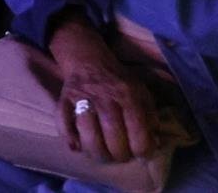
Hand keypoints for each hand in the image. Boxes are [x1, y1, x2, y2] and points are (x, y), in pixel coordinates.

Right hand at [50, 18, 161, 162]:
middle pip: (113, 136)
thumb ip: (150, 117)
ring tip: (103, 155)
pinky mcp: (65, 98)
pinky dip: (69, 137)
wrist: (90, 61)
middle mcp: (106, 96)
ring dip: (97, 152)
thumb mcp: (142, 93)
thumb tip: (155, 144)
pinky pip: (63, 121)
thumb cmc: (119, 83)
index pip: (138, 131)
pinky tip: (77, 147)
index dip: (142, 150)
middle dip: (119, 155)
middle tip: (121, 156)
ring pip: (88, 132)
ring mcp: (83, 97)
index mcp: (129, 95)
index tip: (141, 154)